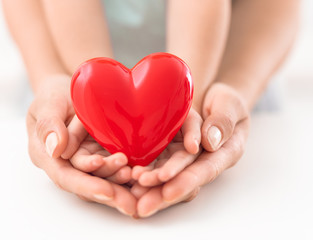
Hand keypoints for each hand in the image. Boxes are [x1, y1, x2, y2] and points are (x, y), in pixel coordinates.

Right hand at [26, 74, 136, 216]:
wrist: (67, 88)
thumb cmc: (52, 95)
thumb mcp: (47, 104)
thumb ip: (49, 125)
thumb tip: (55, 148)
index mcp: (46, 156)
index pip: (65, 177)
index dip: (86, 185)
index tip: (107, 192)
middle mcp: (65, 164)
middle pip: (86, 185)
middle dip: (109, 194)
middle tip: (131, 203)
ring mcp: (83, 161)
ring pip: (101, 179)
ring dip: (121, 184)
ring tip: (142, 183)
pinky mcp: (99, 155)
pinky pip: (113, 168)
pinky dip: (127, 173)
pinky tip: (145, 176)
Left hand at [132, 83, 249, 217]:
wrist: (214, 100)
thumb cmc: (225, 102)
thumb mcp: (230, 105)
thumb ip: (223, 122)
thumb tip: (210, 142)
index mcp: (224, 153)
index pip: (204, 171)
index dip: (186, 182)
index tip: (169, 192)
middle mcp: (203, 162)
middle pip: (182, 180)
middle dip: (161, 194)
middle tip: (142, 206)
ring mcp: (185, 160)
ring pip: (167, 178)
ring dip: (150, 188)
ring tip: (131, 195)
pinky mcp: (170, 154)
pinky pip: (156, 166)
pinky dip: (144, 174)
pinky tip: (127, 182)